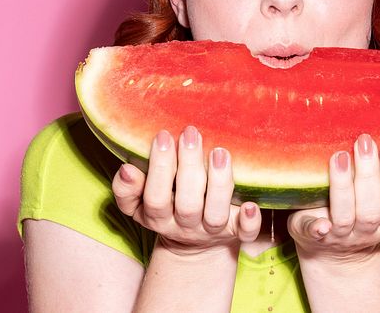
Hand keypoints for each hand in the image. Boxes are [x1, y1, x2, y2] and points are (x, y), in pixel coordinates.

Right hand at [111, 126, 263, 255]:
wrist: (193, 245)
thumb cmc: (164, 208)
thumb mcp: (138, 204)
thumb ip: (127, 189)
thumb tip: (127, 169)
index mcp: (158, 218)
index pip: (155, 198)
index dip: (159, 169)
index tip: (163, 135)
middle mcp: (185, 226)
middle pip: (187, 205)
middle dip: (189, 167)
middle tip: (190, 133)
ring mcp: (212, 231)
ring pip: (216, 215)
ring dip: (219, 184)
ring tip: (220, 152)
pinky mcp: (236, 232)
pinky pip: (245, 234)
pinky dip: (250, 222)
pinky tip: (252, 205)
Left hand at [287, 134, 379, 264]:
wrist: (334, 249)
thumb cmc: (365, 212)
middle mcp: (366, 232)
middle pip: (372, 209)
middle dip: (370, 174)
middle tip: (365, 142)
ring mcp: (340, 236)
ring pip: (345, 216)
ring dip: (343, 186)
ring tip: (340, 156)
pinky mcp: (313, 237)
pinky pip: (313, 234)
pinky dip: (317, 229)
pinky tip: (321, 224)